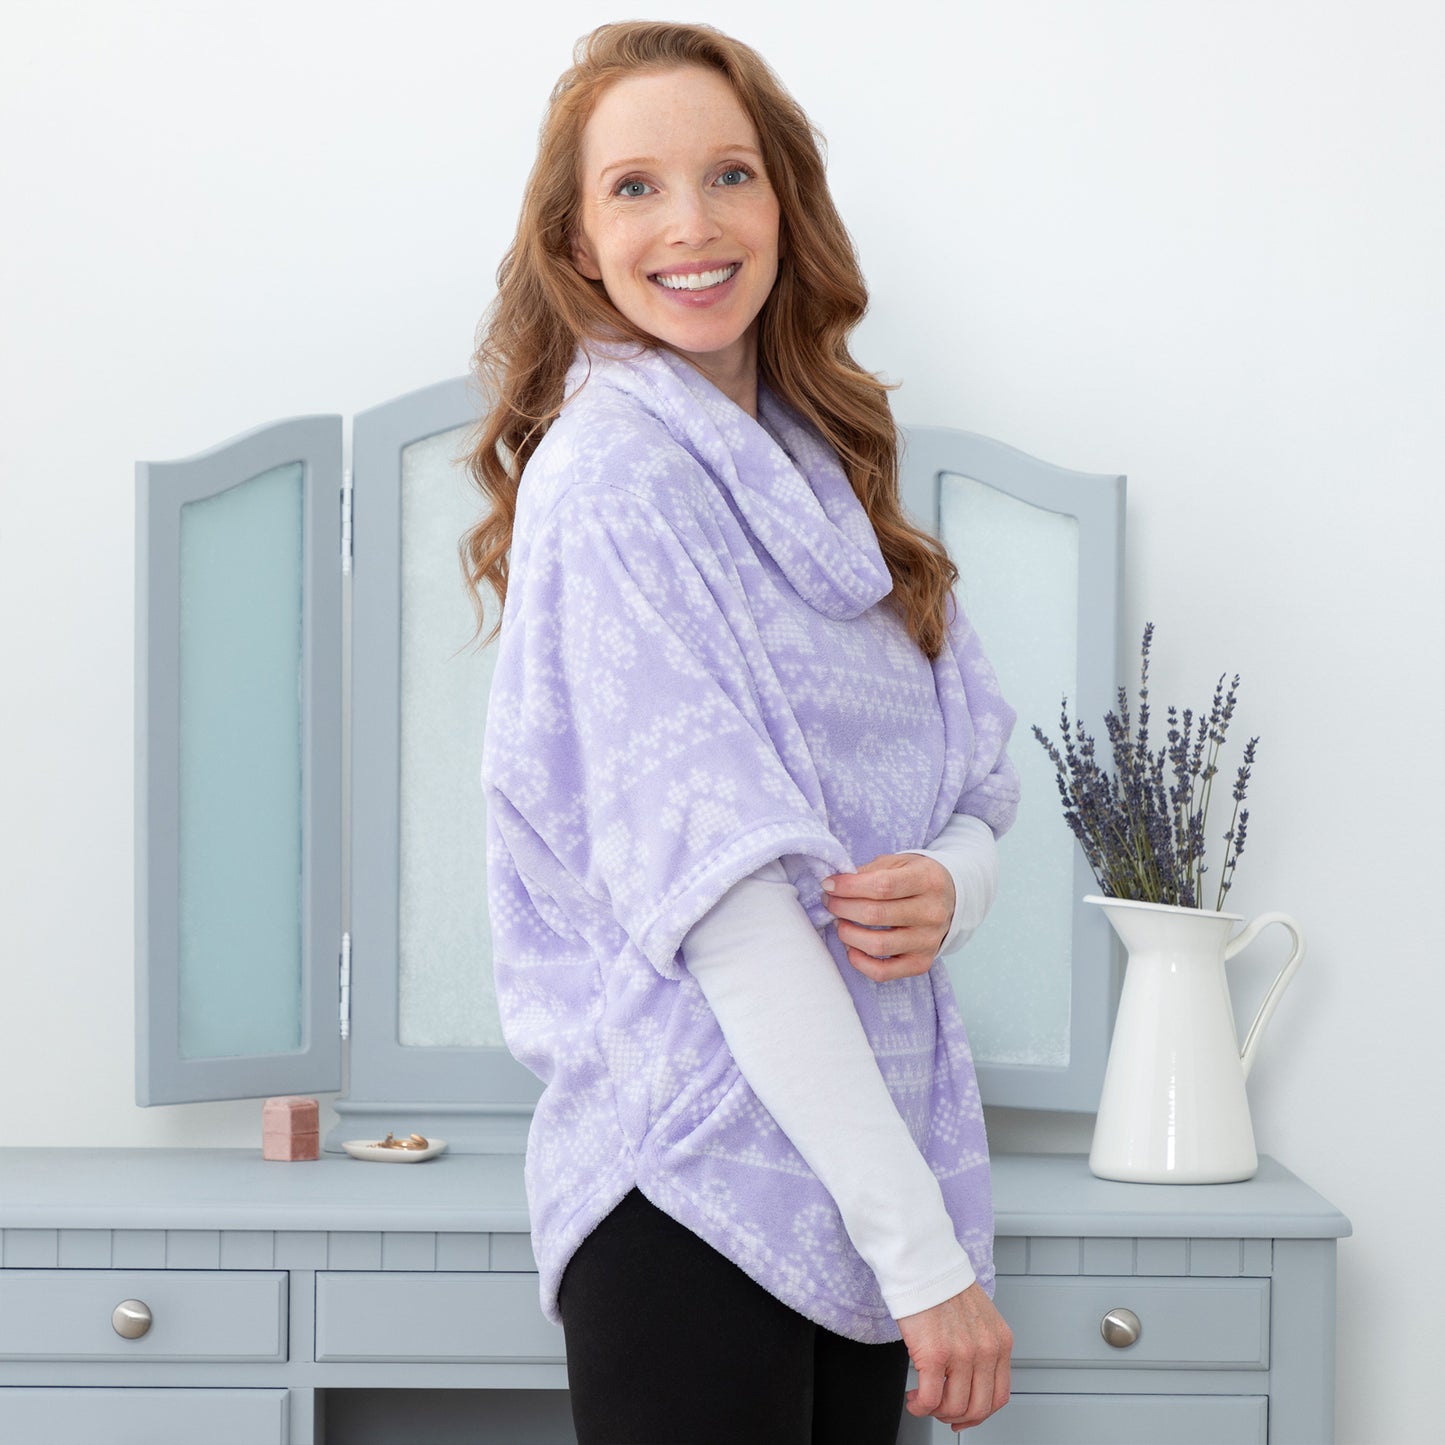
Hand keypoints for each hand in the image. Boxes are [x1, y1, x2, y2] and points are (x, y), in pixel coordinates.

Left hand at [822, 853, 954, 980]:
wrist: (952, 899)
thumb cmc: (916, 878)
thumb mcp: (898, 863)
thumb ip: (869, 871)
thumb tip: (834, 885)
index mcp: (927, 880)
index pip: (882, 886)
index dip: (848, 886)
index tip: (829, 884)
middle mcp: (932, 912)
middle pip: (875, 914)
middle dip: (842, 907)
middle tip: (830, 902)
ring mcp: (928, 941)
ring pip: (877, 945)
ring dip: (847, 934)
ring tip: (840, 922)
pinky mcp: (921, 963)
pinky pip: (883, 972)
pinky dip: (860, 962)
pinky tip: (851, 947)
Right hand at [898, 1282, 1012, 1431]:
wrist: (923, 1264)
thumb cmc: (943, 1286)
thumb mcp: (980, 1317)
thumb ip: (982, 1346)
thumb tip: (971, 1377)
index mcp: (1000, 1341)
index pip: (999, 1396)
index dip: (979, 1413)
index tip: (965, 1415)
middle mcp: (986, 1350)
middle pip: (978, 1408)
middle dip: (956, 1416)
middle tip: (940, 1410)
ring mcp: (962, 1354)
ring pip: (954, 1407)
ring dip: (936, 1411)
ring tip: (923, 1400)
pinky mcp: (935, 1355)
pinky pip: (930, 1399)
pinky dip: (920, 1407)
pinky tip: (913, 1399)